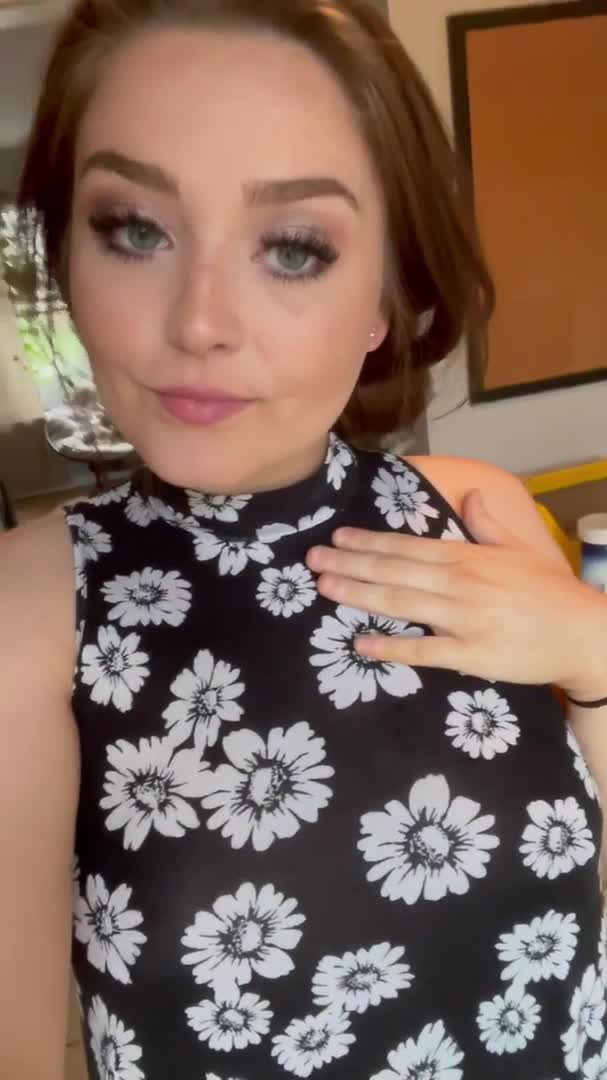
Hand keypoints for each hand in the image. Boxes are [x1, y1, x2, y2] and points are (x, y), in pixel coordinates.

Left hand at [306, 490, 606, 697]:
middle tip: (311, 560)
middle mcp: (459, 583)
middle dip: (350, 563)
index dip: (369, 541)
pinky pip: (423, 651)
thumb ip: (487, 523)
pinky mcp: (471, 654)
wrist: (583, 632)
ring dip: (358, 594)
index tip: (337, 536)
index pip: (407, 546)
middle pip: (394, 571)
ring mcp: (463, 619)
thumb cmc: (548, 590)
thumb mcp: (519, 548)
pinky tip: (360, 642)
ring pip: (401, 603)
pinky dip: (390, 646)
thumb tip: (469, 493)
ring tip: (325, 586)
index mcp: (467, 557)